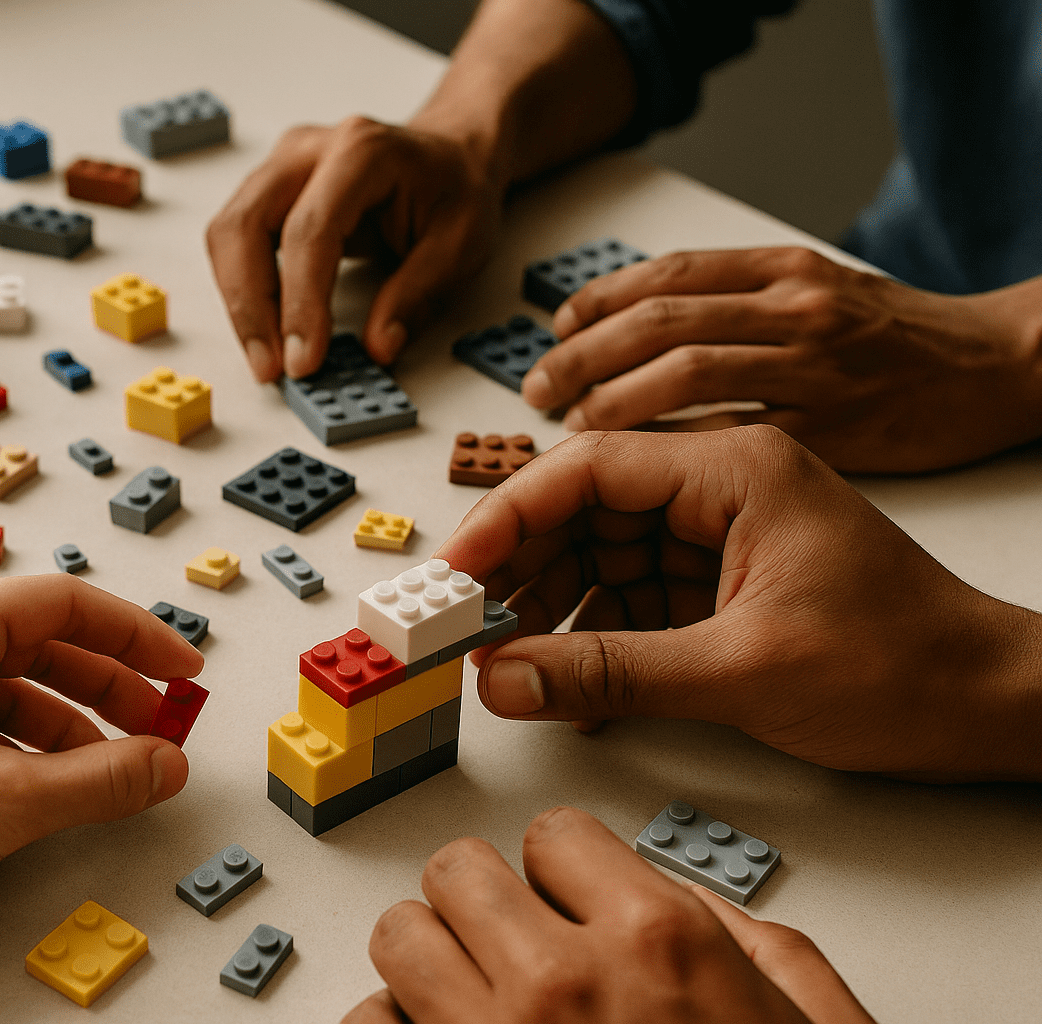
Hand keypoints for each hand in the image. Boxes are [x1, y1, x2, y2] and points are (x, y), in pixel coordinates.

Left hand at [0, 575, 201, 1022]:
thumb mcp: (4, 800)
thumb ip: (101, 780)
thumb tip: (163, 764)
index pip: (65, 604)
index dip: (137, 636)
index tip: (183, 669)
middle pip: (40, 644)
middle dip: (111, 686)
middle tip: (161, 725)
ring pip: (9, 687)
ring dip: (71, 724)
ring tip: (115, 769)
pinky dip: (24, 746)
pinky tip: (52, 787)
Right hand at [205, 117, 498, 381]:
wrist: (450, 154)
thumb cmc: (454, 190)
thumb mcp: (461, 244)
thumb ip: (419, 296)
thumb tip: (380, 347)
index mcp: (362, 152)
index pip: (310, 230)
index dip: (300, 301)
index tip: (303, 360)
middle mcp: (309, 150)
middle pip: (245, 224)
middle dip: (249, 305)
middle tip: (270, 367)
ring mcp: (282, 166)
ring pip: (227, 233)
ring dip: (238, 302)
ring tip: (265, 357)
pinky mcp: (269, 190)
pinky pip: (235, 240)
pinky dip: (242, 289)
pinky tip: (264, 327)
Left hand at [345, 807, 875, 1023]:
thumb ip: (757, 946)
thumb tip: (688, 904)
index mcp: (659, 946)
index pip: (554, 837)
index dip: (564, 872)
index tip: (570, 903)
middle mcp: (562, 985)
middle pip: (457, 872)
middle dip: (483, 904)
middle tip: (509, 943)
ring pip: (400, 937)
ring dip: (429, 960)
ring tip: (469, 996)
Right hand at [434, 426, 1041, 780]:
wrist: (993, 707)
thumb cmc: (905, 666)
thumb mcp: (740, 672)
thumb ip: (609, 673)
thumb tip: (504, 678)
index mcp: (734, 468)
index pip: (589, 466)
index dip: (508, 517)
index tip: (456, 571)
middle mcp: (723, 485)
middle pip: (587, 506)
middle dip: (523, 565)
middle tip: (467, 621)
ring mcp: (725, 532)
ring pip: (605, 552)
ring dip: (554, 604)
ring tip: (509, 658)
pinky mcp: (727, 579)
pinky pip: (636, 592)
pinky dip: (597, 632)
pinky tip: (568, 678)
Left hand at [520, 246, 1041, 472]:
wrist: (995, 366)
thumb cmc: (897, 337)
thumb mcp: (817, 288)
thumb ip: (737, 299)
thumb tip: (637, 321)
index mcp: (784, 271)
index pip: (667, 275)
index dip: (597, 301)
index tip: (557, 328)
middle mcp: (794, 310)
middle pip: (659, 323)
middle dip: (584, 355)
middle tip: (540, 387)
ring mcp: (813, 368)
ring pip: (685, 374)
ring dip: (613, 400)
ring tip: (574, 423)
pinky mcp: (831, 430)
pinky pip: (729, 436)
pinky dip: (671, 446)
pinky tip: (634, 459)